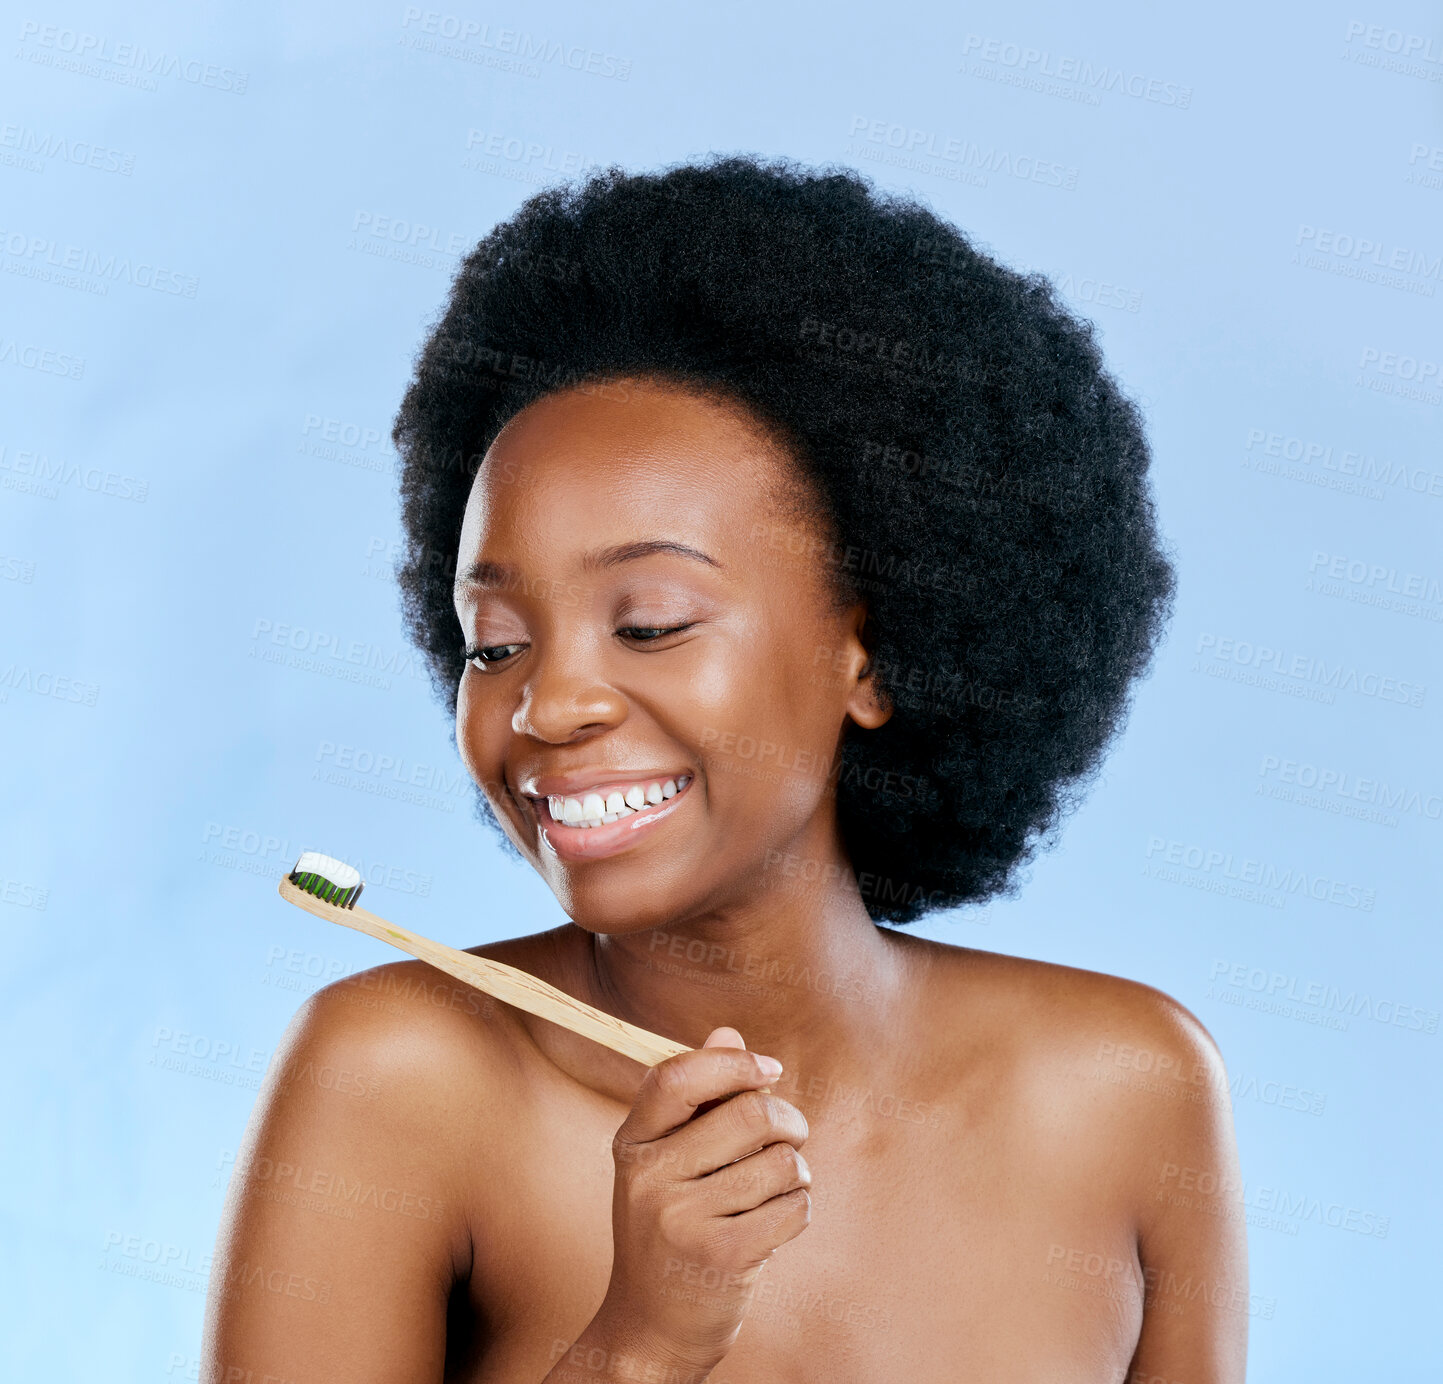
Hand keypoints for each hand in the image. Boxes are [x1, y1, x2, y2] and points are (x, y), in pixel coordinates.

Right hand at [593, 1026, 811, 1372]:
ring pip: (781, 1161)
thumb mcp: (668, 1162)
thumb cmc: (670, 1229)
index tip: (768, 1069)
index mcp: (633, 1143)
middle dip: (788, 1120)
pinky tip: (774, 1224)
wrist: (650, 1329)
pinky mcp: (721, 1257)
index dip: (733, 1062)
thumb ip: (699, 1098)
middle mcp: (650, 1177)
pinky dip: (798, 1209)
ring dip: (796, 1172)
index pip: (678, 1077)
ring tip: (775, 1191)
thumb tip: (729, 1031)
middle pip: (750, 1113)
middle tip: (791, 1135)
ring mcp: (682, 1219)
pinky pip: (794, 1206)